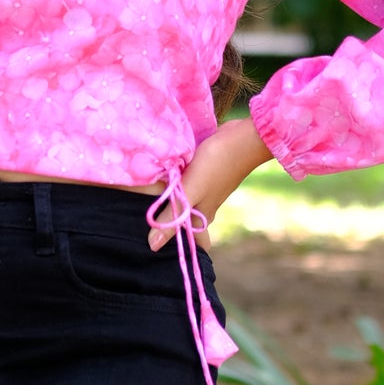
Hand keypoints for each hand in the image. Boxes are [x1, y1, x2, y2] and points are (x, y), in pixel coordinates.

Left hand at [148, 116, 271, 251]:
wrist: (243, 137)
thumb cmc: (217, 165)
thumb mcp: (191, 191)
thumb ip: (172, 216)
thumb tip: (152, 246)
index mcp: (203, 216)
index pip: (188, 239)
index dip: (172, 243)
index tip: (150, 246)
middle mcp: (205, 206)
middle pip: (183, 220)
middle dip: (167, 222)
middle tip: (140, 222)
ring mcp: (207, 190)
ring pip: (185, 202)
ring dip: (169, 202)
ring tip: (144, 202)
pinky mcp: (205, 174)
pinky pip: (187, 186)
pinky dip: (175, 186)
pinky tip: (162, 180)